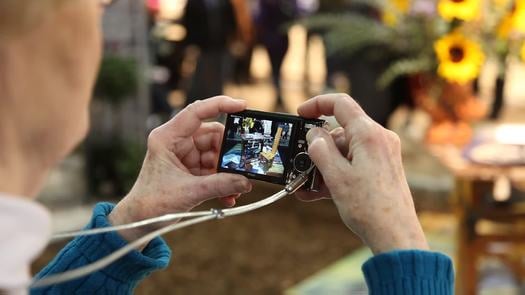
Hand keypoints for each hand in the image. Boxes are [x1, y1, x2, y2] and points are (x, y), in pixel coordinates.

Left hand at [109, 96, 252, 242]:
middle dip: (229, 153)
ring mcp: (186, 156)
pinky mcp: (192, 169)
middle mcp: (177, 142)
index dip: (220, 105)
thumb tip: (245, 181)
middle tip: (242, 166)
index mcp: (168, 137)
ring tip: (236, 189)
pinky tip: (229, 196)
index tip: (243, 106)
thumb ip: (219, 185)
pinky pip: (215, 170)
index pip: (196, 112)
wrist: (140, 222)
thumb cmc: (151, 203)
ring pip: (217, 154)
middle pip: (213, 136)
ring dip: (228, 172)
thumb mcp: (188, 192)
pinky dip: (224, 182)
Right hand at [295, 94, 427, 253]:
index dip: (317, 104)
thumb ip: (320, 150)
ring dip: (324, 166)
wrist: (395, 236)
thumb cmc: (369, 208)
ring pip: (345, 151)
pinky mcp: (381, 169)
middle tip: (301, 166)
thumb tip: (313, 134)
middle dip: (318, 149)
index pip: (341, 104)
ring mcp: (382, 154)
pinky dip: (337, 173)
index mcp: (369, 134)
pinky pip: (353, 164)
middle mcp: (379, 139)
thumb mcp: (336, 177)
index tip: (300, 113)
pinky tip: (318, 192)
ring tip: (307, 187)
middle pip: (340, 132)